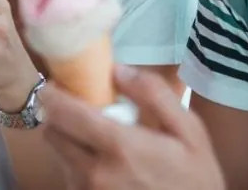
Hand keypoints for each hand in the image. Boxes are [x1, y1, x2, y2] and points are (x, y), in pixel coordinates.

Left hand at [42, 65, 225, 189]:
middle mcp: (95, 172)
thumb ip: (154, 94)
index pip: (65, 114)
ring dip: (69, 141)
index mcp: (119, 146)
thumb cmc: (194, 177)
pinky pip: (70, 177)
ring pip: (59, 156)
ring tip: (95, 137)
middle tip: (80, 108)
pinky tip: (103, 162)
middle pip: (53, 134)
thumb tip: (118, 70)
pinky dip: (77, 164)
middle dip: (60, 116)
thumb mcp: (190, 130)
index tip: (55, 83)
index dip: (52, 94)